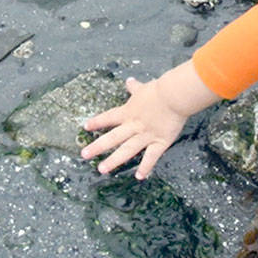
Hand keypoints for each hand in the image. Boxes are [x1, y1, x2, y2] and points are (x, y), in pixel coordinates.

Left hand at [79, 60, 218, 178]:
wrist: (173, 97)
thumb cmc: (159, 90)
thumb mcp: (143, 88)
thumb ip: (134, 88)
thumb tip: (129, 81)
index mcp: (128, 112)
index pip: (108, 117)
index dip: (97, 122)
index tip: (85, 127)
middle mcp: (133, 126)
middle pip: (112, 138)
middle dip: (97, 147)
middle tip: (84, 155)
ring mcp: (145, 136)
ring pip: (126, 150)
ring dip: (113, 160)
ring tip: (102, 169)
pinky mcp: (159, 142)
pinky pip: (151, 157)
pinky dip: (146, 167)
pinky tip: (139, 176)